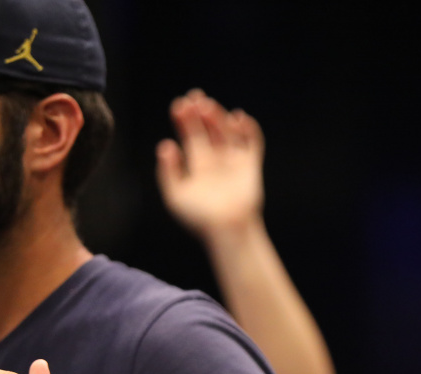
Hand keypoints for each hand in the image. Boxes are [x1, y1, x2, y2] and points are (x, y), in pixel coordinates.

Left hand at [156, 88, 264, 238]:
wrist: (227, 228)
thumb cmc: (199, 217)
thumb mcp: (175, 195)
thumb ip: (167, 171)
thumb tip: (166, 145)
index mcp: (197, 163)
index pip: (190, 133)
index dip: (184, 118)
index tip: (179, 106)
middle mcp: (216, 158)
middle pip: (208, 128)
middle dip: (201, 112)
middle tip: (194, 97)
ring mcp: (234, 161)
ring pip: (228, 131)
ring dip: (219, 116)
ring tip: (209, 108)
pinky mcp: (251, 165)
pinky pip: (253, 143)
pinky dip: (249, 129)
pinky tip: (239, 118)